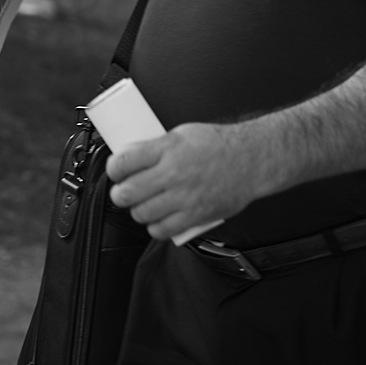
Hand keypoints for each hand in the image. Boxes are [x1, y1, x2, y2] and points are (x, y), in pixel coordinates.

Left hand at [104, 122, 272, 240]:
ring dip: (137, 210)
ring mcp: (184, 197)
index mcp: (167, 149)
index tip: (116, 170)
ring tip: (142, 203)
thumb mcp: (181, 134)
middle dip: (119, 193)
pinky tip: (157, 218)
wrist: (252, 160)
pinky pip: (163, 230)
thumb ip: (155, 147)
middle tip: (124, 190)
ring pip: (142, 213)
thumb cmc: (219, 145)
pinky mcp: (195, 216)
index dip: (113, 168)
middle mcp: (173, 174)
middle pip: (127, 192)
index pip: (124, 162)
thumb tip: (130, 157)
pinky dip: (155, 227)